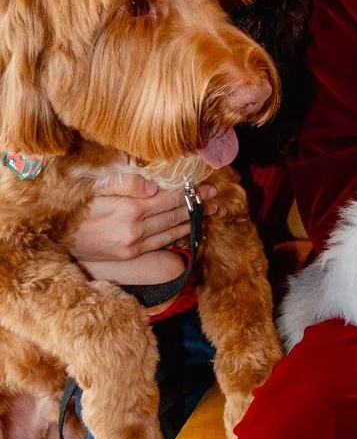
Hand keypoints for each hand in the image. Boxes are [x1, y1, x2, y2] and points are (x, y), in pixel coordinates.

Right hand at [70, 173, 216, 262]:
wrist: (58, 237)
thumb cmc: (77, 207)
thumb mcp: (97, 187)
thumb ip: (126, 183)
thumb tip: (153, 186)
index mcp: (131, 209)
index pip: (170, 198)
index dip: (191, 192)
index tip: (207, 186)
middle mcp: (136, 229)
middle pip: (175, 215)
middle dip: (197, 205)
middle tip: (215, 197)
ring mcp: (135, 245)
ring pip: (172, 231)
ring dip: (192, 222)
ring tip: (208, 213)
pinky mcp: (131, 254)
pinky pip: (160, 244)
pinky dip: (176, 236)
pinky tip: (187, 230)